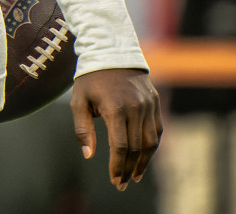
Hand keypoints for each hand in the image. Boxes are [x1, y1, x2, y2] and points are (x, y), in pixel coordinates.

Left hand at [70, 68, 162, 190]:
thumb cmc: (90, 78)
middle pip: (136, 148)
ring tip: (134, 175)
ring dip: (144, 162)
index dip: (117, 166)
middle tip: (122, 183)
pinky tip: (143, 156)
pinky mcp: (155, 102)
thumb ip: (82, 129)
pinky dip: (152, 146)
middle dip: (129, 169)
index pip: (120, 146)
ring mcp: (149, 105)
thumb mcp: (79, 101)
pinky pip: (157, 130)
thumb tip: (89, 155)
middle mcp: (136, 108)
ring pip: (151, 141)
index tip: (114, 180)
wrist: (111, 51)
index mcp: (116, 108)